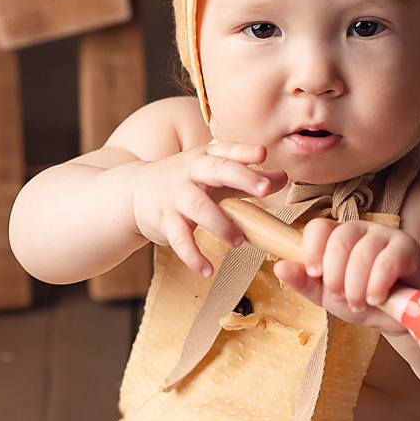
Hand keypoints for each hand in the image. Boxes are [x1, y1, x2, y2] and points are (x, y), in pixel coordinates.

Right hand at [128, 143, 286, 276]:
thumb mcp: (215, 176)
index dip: (244, 152)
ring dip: (220, 224)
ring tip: (238, 242)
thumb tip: (284, 177)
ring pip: (197, 206)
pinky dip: (193, 255)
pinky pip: (179, 238)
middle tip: (264, 191)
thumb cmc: (187, 182)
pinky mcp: (163, 219)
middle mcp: (190, 171)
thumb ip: (248, 178)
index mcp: (206, 157)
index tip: (262, 153)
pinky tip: (207, 270)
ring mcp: (175, 195)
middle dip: (241, 178)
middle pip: (216, 170)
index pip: (227, 150)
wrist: (135, 191)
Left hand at [271, 217, 419, 331]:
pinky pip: (386, 261)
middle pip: (339, 240)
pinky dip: (376, 285)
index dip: (312, 250)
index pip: (318, 227)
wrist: (399, 314)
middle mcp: (359, 230)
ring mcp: (384, 235)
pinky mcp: (407, 247)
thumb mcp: (326, 296)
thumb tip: (278, 266)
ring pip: (362, 253)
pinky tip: (376, 298)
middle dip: (335, 276)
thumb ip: (304, 282)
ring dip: (356, 286)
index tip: (315, 274)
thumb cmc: (361, 299)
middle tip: (341, 298)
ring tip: (359, 303)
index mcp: (336, 237)